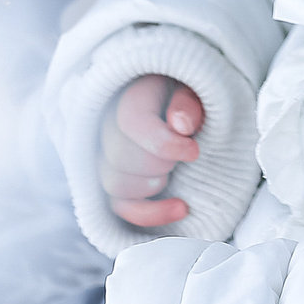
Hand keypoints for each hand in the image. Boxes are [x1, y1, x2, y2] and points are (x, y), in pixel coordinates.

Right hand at [102, 73, 204, 227]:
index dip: (163, 143)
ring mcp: (106, 156)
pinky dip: (151, 214)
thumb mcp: (197, 90)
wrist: (185, 105)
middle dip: (159, 163)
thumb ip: (188, 103)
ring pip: (114, 184)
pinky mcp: (116, 182)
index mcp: (129, 95)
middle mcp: (108, 125)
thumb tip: (181, 125)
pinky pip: (120, 207)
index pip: (130, 122)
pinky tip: (181, 208)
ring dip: (152, 184)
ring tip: (175, 171)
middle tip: (184, 156)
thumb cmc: (193, 94)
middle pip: (119, 157)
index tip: (194, 152)